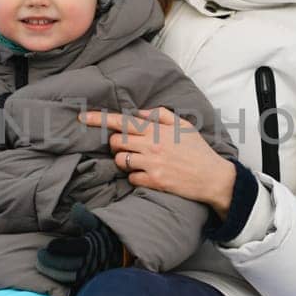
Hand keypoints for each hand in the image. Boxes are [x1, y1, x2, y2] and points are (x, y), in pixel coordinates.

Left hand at [37, 204, 126, 293]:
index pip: (76, 248)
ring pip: (70, 277)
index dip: (62, 248)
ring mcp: (90, 274)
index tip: (49, 245)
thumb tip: (75, 207)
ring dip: (53, 272)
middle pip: (70, 265)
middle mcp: (93, 263)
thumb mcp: (97, 223)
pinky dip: (60, 280)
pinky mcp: (88, 282)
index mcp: (94, 247)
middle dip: (52, 261)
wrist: (120, 252)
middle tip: (39, 254)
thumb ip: (85, 217)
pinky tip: (49, 273)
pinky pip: (72, 284)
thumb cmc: (104, 235)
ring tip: (40, 264)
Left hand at [82, 107, 237, 216]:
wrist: (213, 177)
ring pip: (120, 160)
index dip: (99, 119)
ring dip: (124, 160)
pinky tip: (147, 174)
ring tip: (139, 160)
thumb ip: (160, 115)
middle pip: (115, 142)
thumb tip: (138, 113)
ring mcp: (151, 164)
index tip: (82, 118)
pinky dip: (135, 176)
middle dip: (115, 144)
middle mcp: (151, 146)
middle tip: (128, 146)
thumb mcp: (184, 125)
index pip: (122, 121)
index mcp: (157, 130)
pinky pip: (131, 177)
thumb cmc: (198, 150)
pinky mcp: (153, 181)